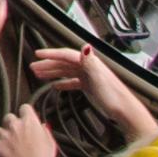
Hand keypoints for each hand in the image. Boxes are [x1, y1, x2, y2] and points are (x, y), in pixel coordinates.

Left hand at [0, 104, 56, 156]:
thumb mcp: (50, 144)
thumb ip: (45, 131)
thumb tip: (42, 125)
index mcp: (29, 122)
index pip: (24, 108)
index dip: (25, 114)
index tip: (26, 120)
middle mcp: (15, 125)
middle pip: (9, 117)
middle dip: (11, 125)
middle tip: (16, 136)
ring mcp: (4, 135)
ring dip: (1, 137)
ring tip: (8, 147)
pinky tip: (1, 155)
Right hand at [29, 43, 155, 141]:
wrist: (125, 110)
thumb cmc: (113, 95)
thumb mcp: (99, 77)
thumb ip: (90, 62)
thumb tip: (85, 46)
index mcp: (89, 62)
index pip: (66, 54)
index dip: (51, 54)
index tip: (37, 54)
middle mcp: (88, 66)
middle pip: (64, 62)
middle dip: (48, 64)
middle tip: (33, 67)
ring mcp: (89, 76)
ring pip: (66, 71)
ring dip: (52, 72)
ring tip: (39, 75)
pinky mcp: (90, 86)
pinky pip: (72, 81)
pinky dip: (63, 82)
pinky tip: (56, 86)